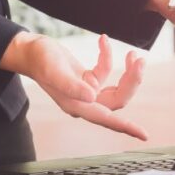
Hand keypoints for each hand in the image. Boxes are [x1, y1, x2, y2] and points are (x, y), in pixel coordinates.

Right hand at [0, 32, 147, 139]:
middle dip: (132, 81)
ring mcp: (87, 92)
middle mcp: (84, 102)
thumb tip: (92, 97)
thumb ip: (72, 85)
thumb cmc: (39, 60)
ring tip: (133, 54)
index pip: (106, 118)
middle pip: (118, 99)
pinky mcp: (88, 80)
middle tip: (140, 59)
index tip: (143, 134)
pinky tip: (103, 40)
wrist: (30, 50)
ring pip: (117, 88)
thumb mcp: (54, 70)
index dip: (125, 126)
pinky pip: (105, 70)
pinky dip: (107, 55)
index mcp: (77, 105)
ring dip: (127, 72)